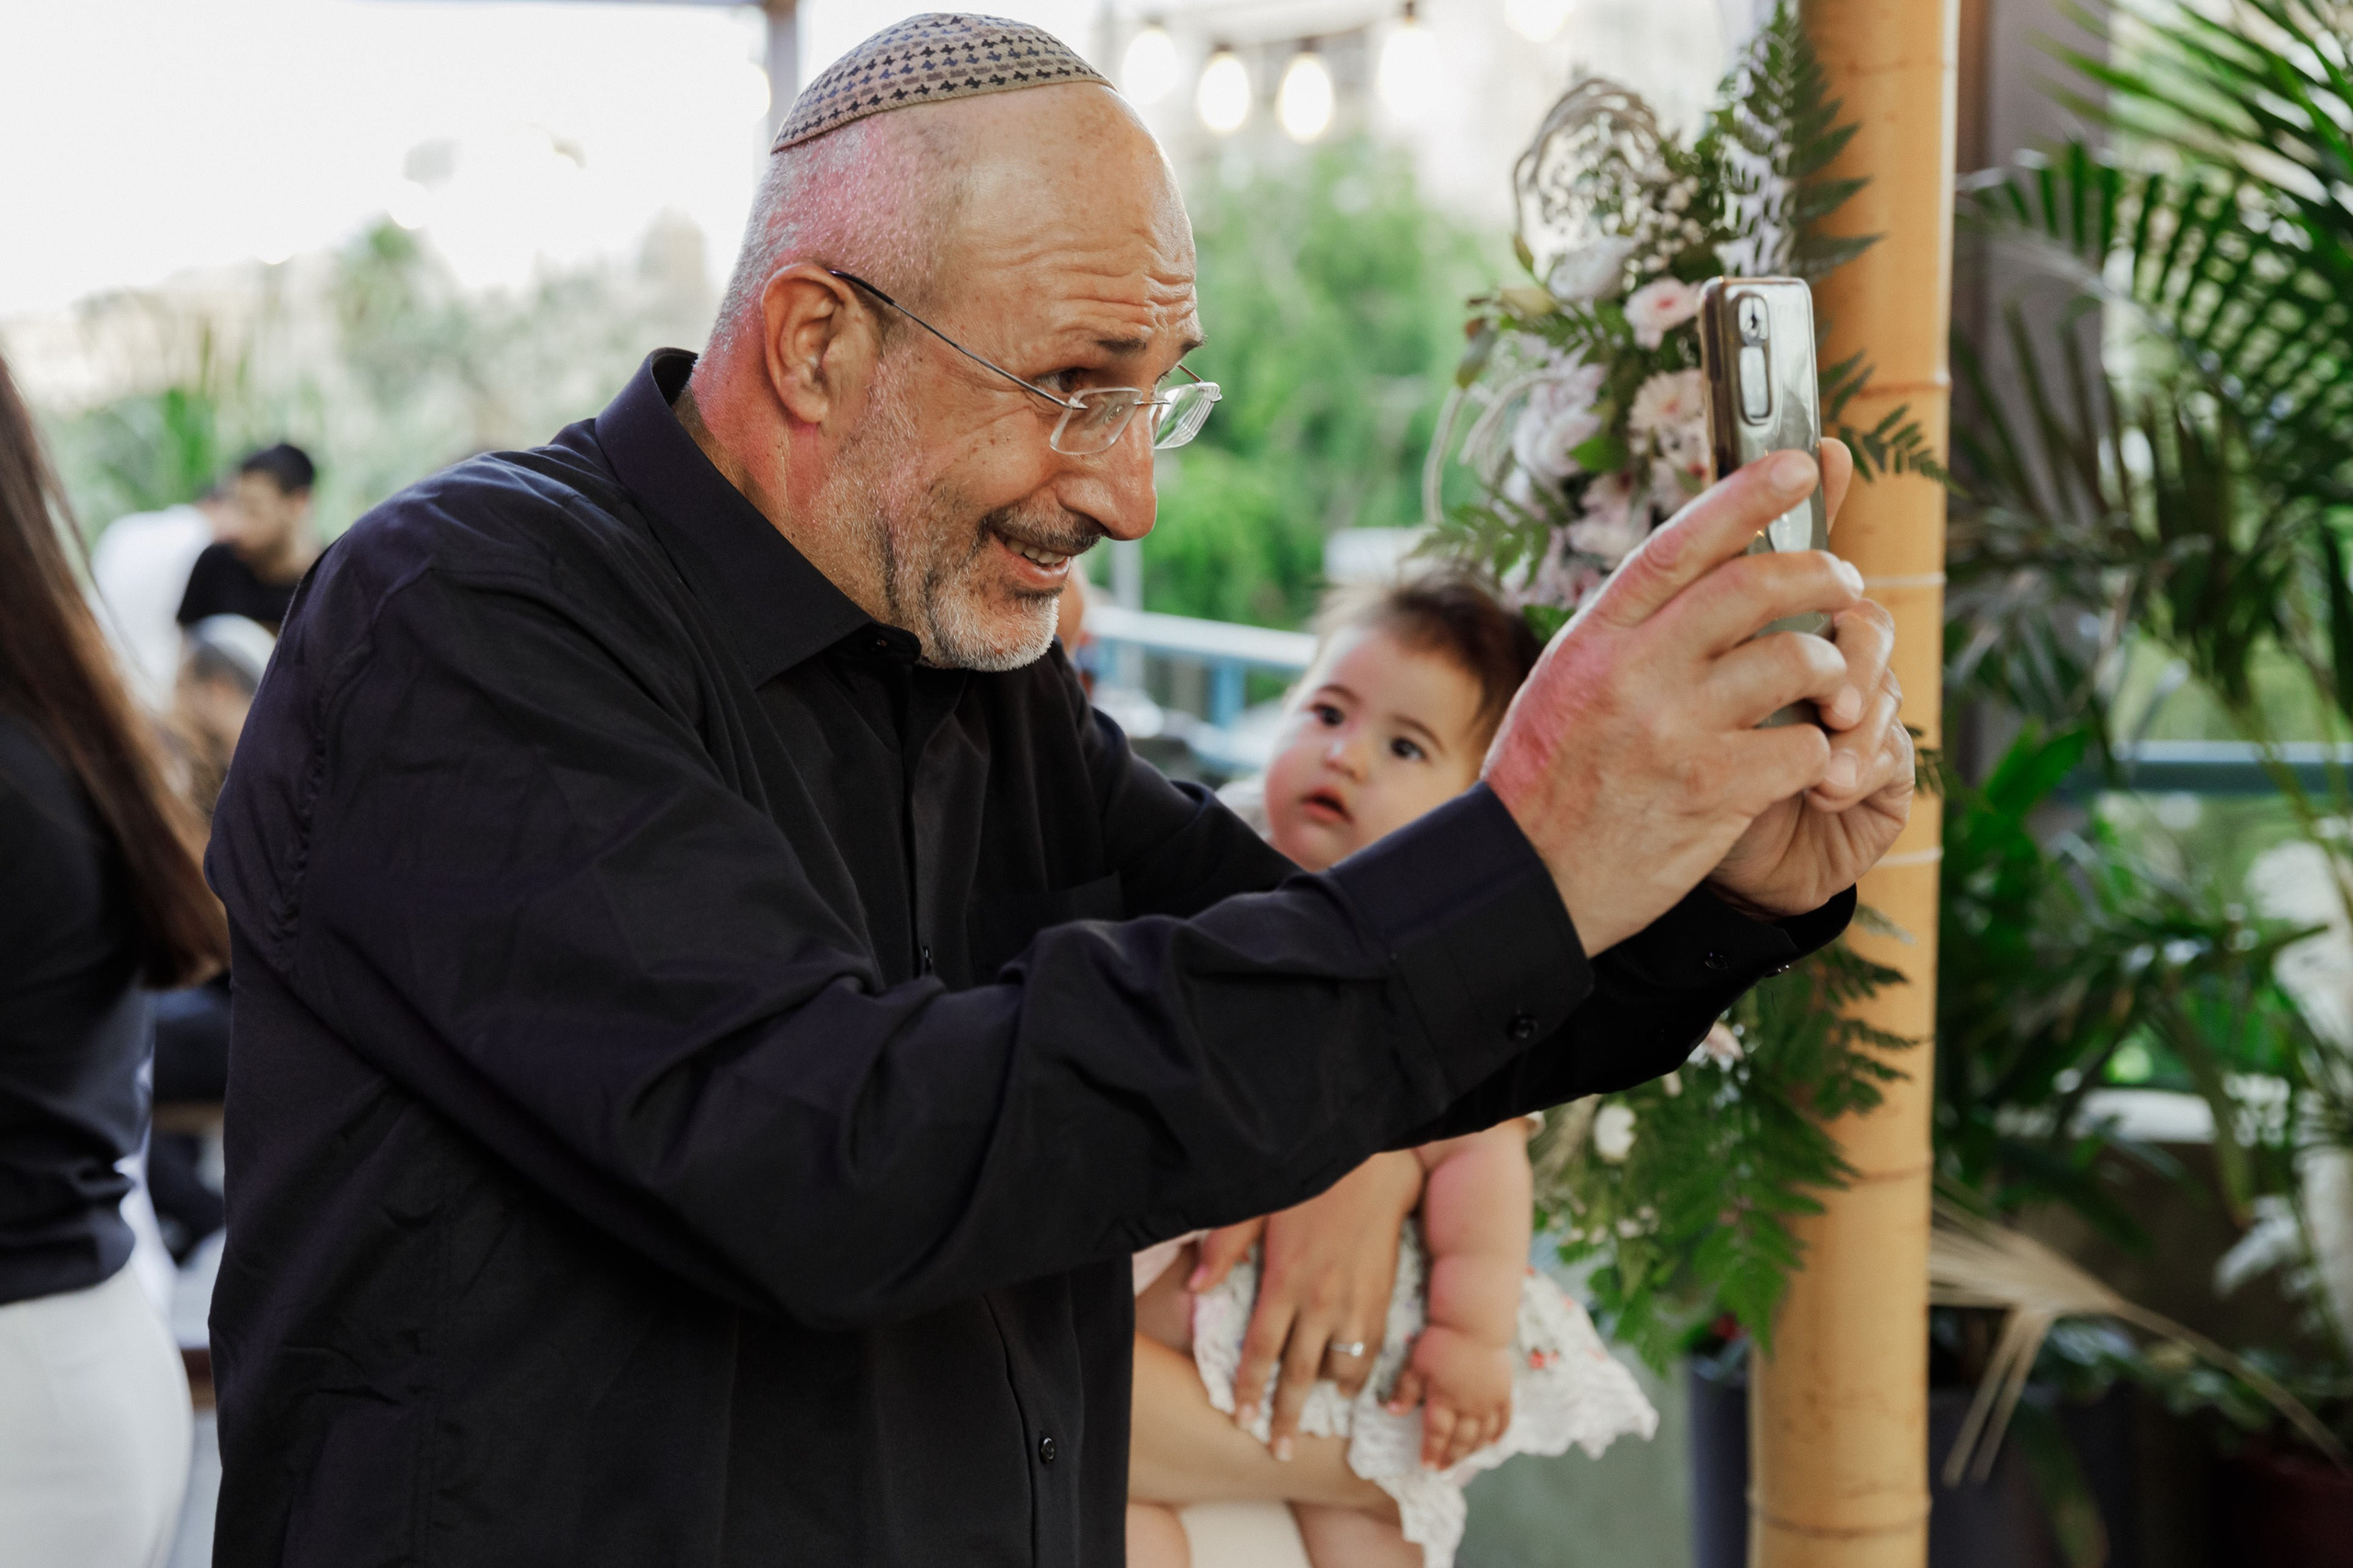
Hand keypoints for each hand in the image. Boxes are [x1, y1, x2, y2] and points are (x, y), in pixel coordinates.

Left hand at [1193, 1151, 1423, 1459]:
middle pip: (1300, 1374)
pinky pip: (1372, 1352)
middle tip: (1280, 1451)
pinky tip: (1352, 1388)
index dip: (1250, 1390)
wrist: (1374, 1165)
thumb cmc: (1312, 1183)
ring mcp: (1355, 1303)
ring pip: (1341, 1369)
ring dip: (1327, 1398)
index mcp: (1284, 1280)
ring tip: (1316, 1420)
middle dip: (1288, 1416)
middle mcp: (1320, 1300)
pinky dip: (1361, 1376)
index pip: (1261, 1351)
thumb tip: (1195, 1288)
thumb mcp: (1259, 1207)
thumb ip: (1224, 1249)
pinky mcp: (1382, 1299)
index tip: (1242, 1421)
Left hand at [1384, 1325, 1513, 1468]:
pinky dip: (1498, 1434)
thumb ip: (1406, 1390)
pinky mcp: (1503, 1393)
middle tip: (1443, 1470)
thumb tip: (1392, 1413)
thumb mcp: (1416, 1365)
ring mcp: (1488, 1402)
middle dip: (1451, 1458)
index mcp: (1444, 1401)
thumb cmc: (1441, 1342)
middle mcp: (1468, 1407)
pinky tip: (1492, 1443)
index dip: (1432, 1451)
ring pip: (1482, 1435)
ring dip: (1472, 1451)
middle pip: (1460, 1440)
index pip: (1437, 1434)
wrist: (1474, 1324)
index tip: (1427, 1465)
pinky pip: (1504, 1420)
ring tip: (1462, 1460)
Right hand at [1484, 439, 1908, 950]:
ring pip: (1797, 658)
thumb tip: (1696, 570)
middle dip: (1821, 574)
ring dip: (1833, 669)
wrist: (1526, 881)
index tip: (1796, 464)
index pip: (1680, 544)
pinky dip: (1820, 750)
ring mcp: (1674, 729)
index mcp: (1595, 638)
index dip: (1746, 496)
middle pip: (1755, 586)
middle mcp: (1633, 671)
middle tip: (1846, 586)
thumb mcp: (1567, 683)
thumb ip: (1628, 632)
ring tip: (1830, 689)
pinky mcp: (1714, 790)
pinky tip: (1804, 763)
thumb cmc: (1550, 780)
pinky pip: (1805, 745)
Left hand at [1706, 593, 1912, 915]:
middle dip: (1848, 658)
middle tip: (1827, 697)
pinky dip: (1861, 767)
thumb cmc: (1687, 788)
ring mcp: (1864, 714)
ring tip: (1822, 770)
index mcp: (1777, 638)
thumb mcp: (1683, 719)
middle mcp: (1829, 668)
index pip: (1807, 582)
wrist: (1724, 875)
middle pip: (1864, 624)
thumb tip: (1719, 608)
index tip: (1800, 585)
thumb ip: (1706, 661)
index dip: (1813, 578)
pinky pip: (1893, 749)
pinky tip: (1827, 794)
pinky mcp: (1891, 767)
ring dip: (1855, 726)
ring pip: (1882, 686)